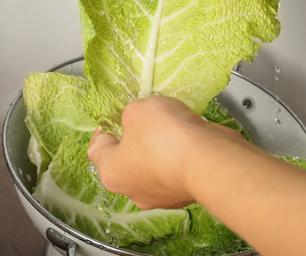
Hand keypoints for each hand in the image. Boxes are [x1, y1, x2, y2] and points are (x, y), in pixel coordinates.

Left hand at [87, 95, 247, 209]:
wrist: (209, 161)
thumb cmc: (164, 136)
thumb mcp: (136, 110)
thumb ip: (130, 114)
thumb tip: (139, 119)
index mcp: (111, 173)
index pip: (96, 149)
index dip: (103, 128)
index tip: (113, 116)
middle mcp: (134, 190)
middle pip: (125, 160)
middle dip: (134, 137)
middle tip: (144, 119)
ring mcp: (162, 196)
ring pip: (153, 166)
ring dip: (159, 147)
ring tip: (170, 126)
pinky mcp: (186, 193)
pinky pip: (176, 170)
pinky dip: (180, 155)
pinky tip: (187, 138)